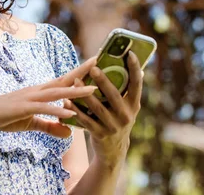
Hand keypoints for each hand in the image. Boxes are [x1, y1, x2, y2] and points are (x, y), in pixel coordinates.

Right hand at [0, 57, 97, 138]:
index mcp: (40, 92)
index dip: (80, 72)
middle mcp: (37, 90)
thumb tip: (69, 133)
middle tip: (100, 62)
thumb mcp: (31, 122)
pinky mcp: (23, 108)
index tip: (95, 64)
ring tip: (93, 90)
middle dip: (82, 72)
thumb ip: (50, 126)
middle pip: (64, 79)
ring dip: (75, 91)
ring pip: (57, 92)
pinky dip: (58, 111)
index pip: (64, 80)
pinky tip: (71, 114)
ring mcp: (30, 98)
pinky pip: (44, 109)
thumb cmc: (5, 116)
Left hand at [64, 52, 142, 166]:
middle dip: (104, 81)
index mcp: (134, 105)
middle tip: (94, 67)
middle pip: (114, 95)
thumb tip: (127, 64)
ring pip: (98, 108)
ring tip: (75, 80)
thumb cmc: (117, 119)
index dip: (135, 68)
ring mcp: (113, 126)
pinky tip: (66, 100)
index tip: (129, 53)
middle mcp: (126, 115)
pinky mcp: (100, 134)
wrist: (114, 151)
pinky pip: (86, 120)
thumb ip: (125, 90)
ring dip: (85, 94)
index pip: (137, 84)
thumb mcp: (126, 107)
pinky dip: (75, 110)